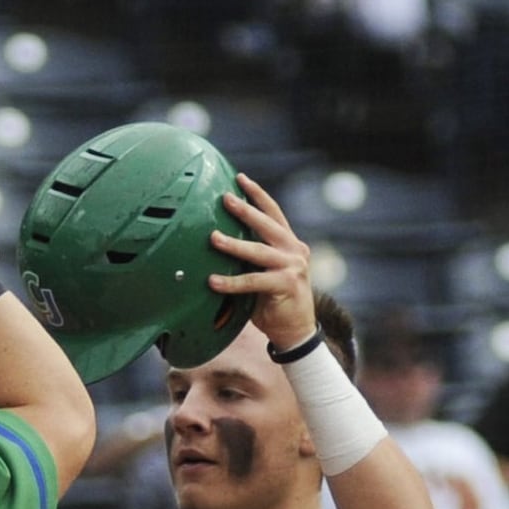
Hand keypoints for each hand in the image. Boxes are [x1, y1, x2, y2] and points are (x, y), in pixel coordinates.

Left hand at [207, 173, 315, 353]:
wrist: (295, 330)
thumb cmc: (273, 301)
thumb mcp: (263, 273)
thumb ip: (250, 259)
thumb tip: (216, 243)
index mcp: (289, 243)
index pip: (273, 213)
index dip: (257, 195)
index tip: (240, 178)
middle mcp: (294, 250)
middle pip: (268, 225)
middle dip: (245, 209)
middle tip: (225, 198)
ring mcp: (293, 266)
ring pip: (259, 251)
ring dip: (234, 244)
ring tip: (213, 238)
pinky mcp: (287, 285)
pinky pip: (254, 281)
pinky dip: (232, 282)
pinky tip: (213, 281)